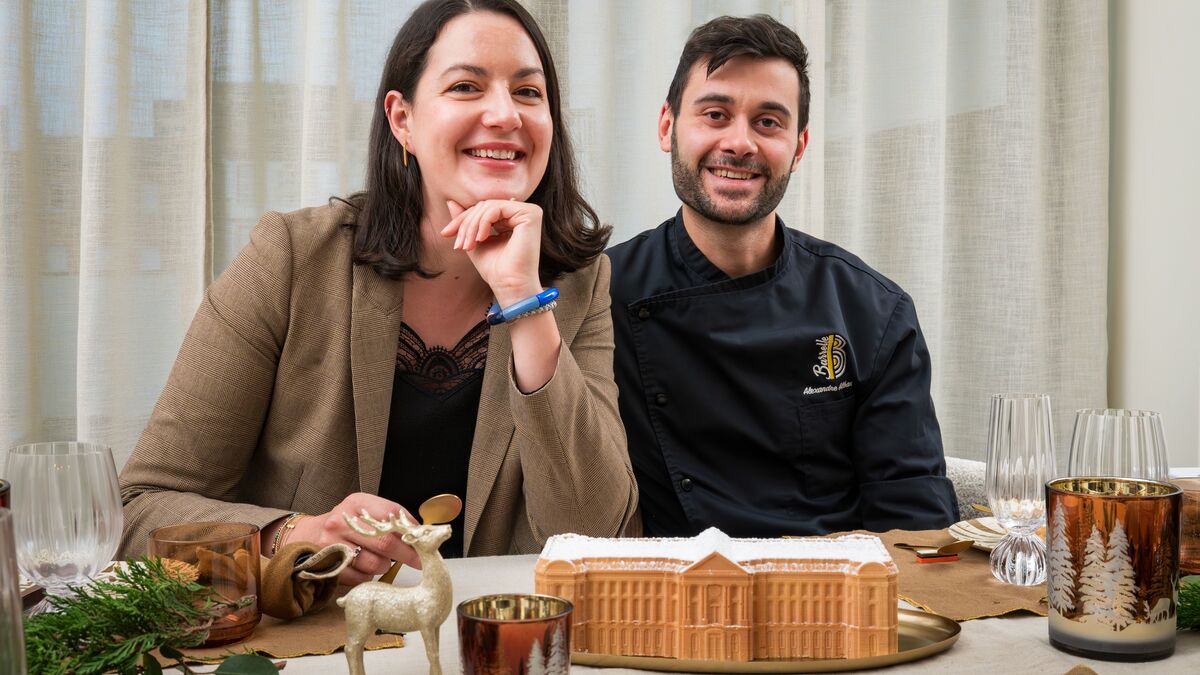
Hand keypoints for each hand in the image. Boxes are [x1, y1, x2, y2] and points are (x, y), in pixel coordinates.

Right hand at [286, 492, 422, 584]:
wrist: (306, 536)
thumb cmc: (345, 524)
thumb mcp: (363, 510)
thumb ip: (389, 518)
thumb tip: (421, 533)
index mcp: (356, 503)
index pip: (391, 514)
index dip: (411, 529)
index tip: (425, 540)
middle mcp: (342, 522)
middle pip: (386, 542)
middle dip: (408, 554)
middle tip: (421, 560)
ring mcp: (333, 545)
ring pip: (376, 564)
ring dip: (384, 565)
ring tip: (377, 558)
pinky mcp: (328, 567)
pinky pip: (362, 578)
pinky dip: (368, 576)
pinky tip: (362, 566)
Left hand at [442, 199, 542, 305]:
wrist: (509, 286)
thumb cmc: (495, 269)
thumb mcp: (474, 240)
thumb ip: (465, 221)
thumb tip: (450, 201)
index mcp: (513, 218)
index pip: (483, 209)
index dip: (463, 220)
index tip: (446, 234)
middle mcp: (523, 213)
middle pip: (485, 206)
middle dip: (466, 224)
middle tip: (459, 245)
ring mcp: (529, 212)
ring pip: (489, 206)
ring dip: (472, 226)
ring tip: (468, 245)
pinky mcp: (530, 214)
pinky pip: (496, 208)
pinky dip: (483, 222)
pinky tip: (481, 239)